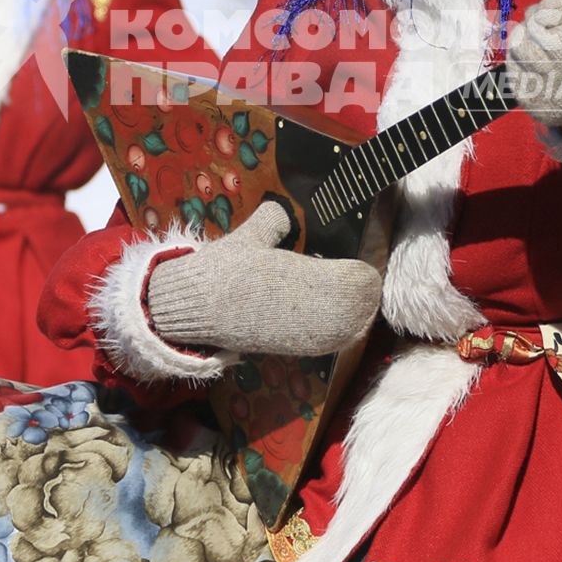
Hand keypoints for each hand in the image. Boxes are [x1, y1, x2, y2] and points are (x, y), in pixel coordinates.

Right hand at [145, 201, 380, 355]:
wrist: (196, 308)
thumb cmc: (225, 270)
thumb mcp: (251, 236)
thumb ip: (274, 220)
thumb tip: (284, 210)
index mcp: (309, 279)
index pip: (359, 282)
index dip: (364, 274)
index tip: (360, 263)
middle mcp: (314, 312)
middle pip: (363, 307)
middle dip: (364, 293)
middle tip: (360, 279)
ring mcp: (307, 335)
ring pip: (353, 329)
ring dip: (357, 313)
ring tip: (351, 297)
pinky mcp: (296, 350)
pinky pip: (333, 342)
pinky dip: (341, 330)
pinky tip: (336, 318)